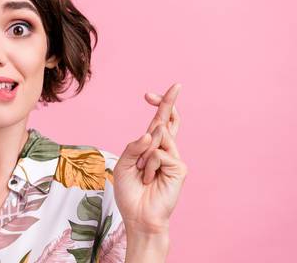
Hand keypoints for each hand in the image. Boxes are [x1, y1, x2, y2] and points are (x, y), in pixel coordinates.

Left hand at [114, 83, 187, 234]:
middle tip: (176, 85)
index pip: (159, 122)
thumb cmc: (130, 192)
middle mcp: (165, 149)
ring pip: (158, 139)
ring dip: (144, 156)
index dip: (160, 106)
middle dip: (169, 102)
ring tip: (143, 175)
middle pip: (169, 120)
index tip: (152, 94)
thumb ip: (134, 147)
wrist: (138, 216)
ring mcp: (174, 158)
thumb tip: (151, 133)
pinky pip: (159, 155)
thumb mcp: (123, 165)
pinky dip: (148, 167)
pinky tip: (150, 180)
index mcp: (151, 147)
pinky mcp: (179, 168)